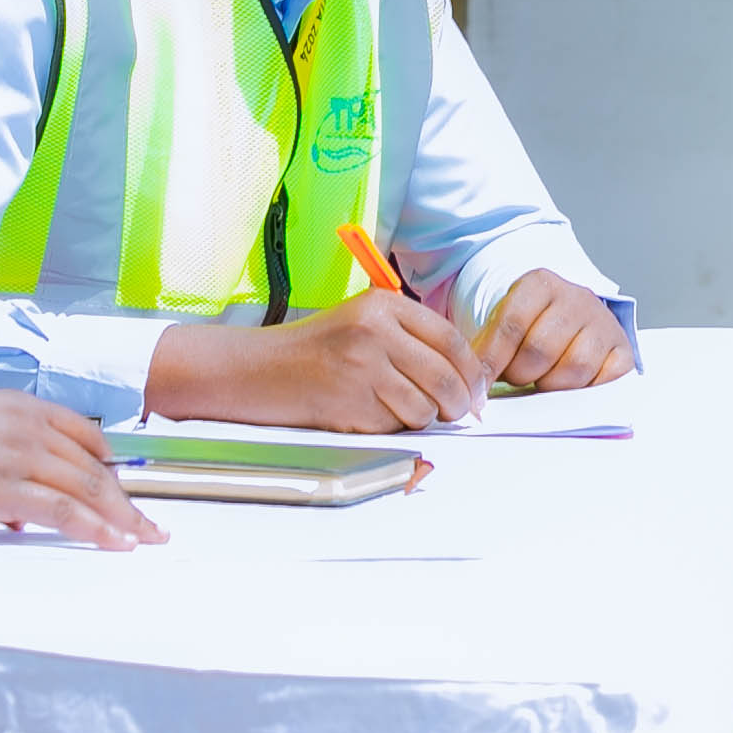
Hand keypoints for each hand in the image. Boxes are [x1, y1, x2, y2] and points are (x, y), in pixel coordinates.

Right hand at [0, 391, 160, 548]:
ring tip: (143, 539)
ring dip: (122, 518)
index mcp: (22, 406)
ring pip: (88, 489)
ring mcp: (18, 456)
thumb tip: (21, 510)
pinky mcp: (2, 488)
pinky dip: (96, 528)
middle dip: (128, 499)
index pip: (85, 434)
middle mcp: (28, 427)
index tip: (126, 487)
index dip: (111, 465)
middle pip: (94, 467)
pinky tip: (114, 541)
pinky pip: (64, 511)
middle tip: (152, 524)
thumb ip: (5, 458)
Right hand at [144, 293, 479, 431]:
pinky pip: (394, 425)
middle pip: (445, 376)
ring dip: (423, 419)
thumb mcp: (362, 323)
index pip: (450, 339)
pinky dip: (392, 428)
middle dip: (458, 404)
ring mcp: (364, 367)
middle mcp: (376, 330)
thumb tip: (464, 375)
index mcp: (383, 304)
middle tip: (457, 414)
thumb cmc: (311, 350)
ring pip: (425, 407)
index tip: (476, 390)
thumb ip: (409, 338)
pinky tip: (369, 415)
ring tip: (400, 412)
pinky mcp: (351, 401)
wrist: (256, 370)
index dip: (471, 371)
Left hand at [471, 270, 631, 391]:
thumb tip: (474, 391)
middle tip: (516, 378)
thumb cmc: (531, 328)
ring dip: (551, 384)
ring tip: (541, 381)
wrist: (571, 320)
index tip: (479, 383)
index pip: (511, 324)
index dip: (492, 360)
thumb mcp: (505, 324)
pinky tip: (571, 386)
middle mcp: (577, 298)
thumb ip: (487, 349)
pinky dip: (585, 390)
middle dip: (520, 374)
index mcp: (541, 283)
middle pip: (540, 349)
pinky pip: (605, 379)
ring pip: (574, 367)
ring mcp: (603, 323)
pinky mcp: (623, 349)